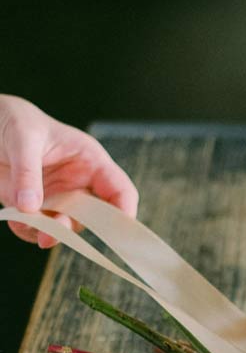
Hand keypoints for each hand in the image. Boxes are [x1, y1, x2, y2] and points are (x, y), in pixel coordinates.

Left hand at [0, 94, 137, 247]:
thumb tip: (30, 207)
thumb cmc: (14, 119)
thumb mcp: (22, 137)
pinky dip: (27, 231)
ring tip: (25, 222)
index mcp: (90, 161)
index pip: (120, 191)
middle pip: (94, 218)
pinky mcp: (38, 207)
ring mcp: (60, 198)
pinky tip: (14, 219)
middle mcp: (80, 183)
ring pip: (66, 228)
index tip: (115, 232)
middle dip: (75, 227)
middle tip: (52, 233)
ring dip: (48, 233)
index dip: (124, 213)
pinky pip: (40, 230)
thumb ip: (28, 172)